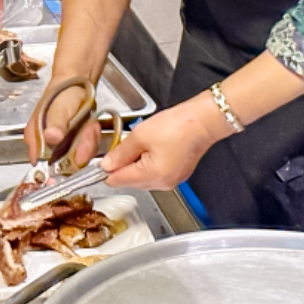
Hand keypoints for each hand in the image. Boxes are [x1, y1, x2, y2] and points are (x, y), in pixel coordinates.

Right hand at [24, 78, 100, 166]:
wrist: (77, 82)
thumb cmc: (63, 93)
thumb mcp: (59, 107)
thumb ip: (56, 123)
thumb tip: (52, 136)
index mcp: (35, 139)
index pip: (41, 166)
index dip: (57, 171)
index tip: (74, 162)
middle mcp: (47, 146)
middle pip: (65, 164)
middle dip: (80, 151)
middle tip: (88, 132)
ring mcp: (62, 145)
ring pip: (78, 157)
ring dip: (88, 143)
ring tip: (89, 126)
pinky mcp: (74, 143)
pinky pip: (86, 150)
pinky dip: (92, 139)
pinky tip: (91, 126)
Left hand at [99, 94, 224, 190]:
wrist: (204, 120)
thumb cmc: (179, 126)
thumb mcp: (140, 135)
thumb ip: (120, 152)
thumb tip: (106, 164)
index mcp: (152, 176)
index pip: (117, 181)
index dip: (106, 169)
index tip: (100, 160)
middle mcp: (162, 184)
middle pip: (129, 181)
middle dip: (123, 164)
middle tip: (126, 143)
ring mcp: (171, 180)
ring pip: (142, 177)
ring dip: (136, 162)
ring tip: (143, 142)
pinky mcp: (177, 173)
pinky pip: (155, 172)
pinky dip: (149, 161)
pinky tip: (153, 145)